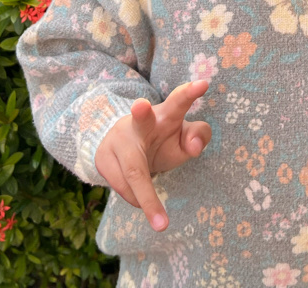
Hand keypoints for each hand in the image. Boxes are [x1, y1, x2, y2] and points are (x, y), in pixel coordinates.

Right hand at [94, 79, 211, 231]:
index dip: (190, 93)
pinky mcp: (103, 158)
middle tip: (141, 105)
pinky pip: (122, 187)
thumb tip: (195, 148)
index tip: (204, 84)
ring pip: (133, 171)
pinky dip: (136, 200)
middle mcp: (139, 122)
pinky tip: (141, 201)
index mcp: (166, 114)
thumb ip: (198, 137)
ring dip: (147, 198)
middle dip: (140, 112)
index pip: (179, 101)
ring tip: (161, 224)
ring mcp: (118, 139)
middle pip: (141, 119)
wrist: (124, 149)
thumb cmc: (163, 140)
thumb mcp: (183, 139)